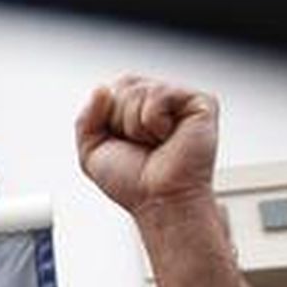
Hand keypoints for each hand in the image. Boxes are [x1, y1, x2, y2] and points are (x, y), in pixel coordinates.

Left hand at [76, 76, 219, 217]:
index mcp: (138, 107)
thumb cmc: (133, 182)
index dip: (108, 119)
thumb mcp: (92, 151)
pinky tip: (168, 137)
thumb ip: (85, 118)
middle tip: (141, 146)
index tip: (123, 144)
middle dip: (121, 122)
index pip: (111, 89)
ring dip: (137, 126)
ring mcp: (181, 99)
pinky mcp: (200, 102)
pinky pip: (159, 94)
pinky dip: (154, 121)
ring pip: (139, 91)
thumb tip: (102, 89)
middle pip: (124, 86)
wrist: (159, 200)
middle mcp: (160, 100)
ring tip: (156, 144)